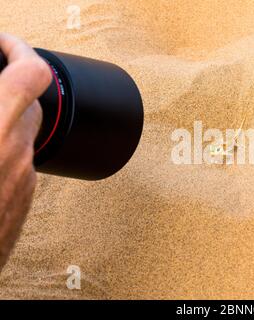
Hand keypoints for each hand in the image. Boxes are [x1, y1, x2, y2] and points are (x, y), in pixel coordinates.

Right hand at [0, 33, 51, 270]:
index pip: (31, 74)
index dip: (19, 49)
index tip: (3, 43)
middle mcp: (17, 154)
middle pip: (35, 103)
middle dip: (14, 85)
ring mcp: (26, 179)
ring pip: (27, 133)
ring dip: (8, 118)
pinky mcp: (26, 199)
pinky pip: (23, 162)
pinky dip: (6, 148)